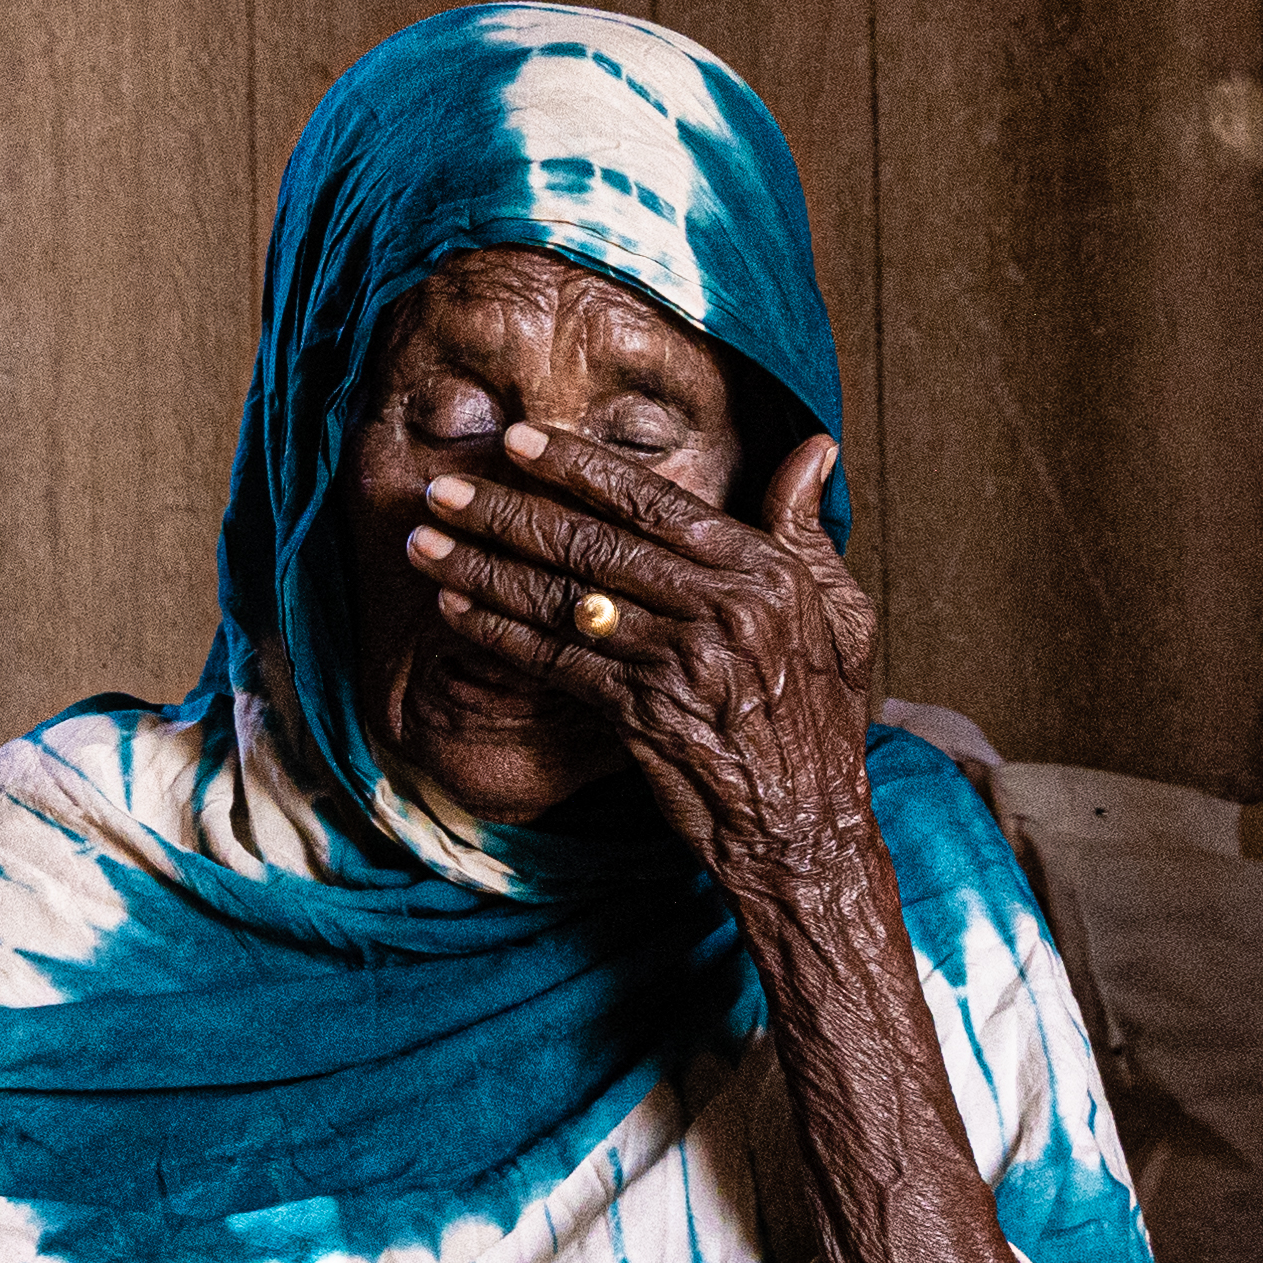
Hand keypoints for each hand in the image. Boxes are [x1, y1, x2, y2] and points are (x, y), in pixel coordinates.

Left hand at [400, 426, 885, 883]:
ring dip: (482, 569)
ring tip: (422, 543)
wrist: (804, 823)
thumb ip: (806, 527)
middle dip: (505, 512)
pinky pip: (554, 663)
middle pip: (591, 545)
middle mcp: (717, 611)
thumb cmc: (820, 715)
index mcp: (761, 573)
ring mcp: (675, 665)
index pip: (653, 503)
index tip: (518, 439)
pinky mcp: (640, 716)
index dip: (578, 468)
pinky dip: (499, 634)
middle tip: (442, 491)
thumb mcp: (840, 612)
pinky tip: (455, 610)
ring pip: (560, 600)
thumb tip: (812, 445)